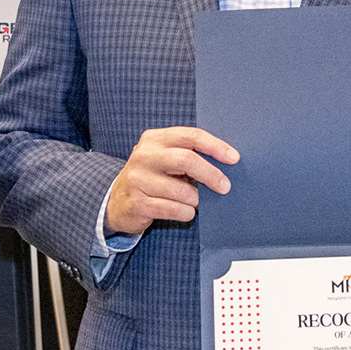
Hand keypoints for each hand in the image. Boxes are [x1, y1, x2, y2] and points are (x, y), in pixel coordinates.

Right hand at [105, 128, 238, 235]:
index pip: (190, 136)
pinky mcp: (137, 202)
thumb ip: (188, 153)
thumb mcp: (165, 158)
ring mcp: (138, 179)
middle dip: (211, 174)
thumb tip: (226, 161)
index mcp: (154, 139)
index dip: (215, 146)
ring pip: (182, 190)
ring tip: (194, 201)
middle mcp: (144, 156)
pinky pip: (174, 209)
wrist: (117, 201)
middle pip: (187, 160)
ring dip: (196, 199)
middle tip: (225, 187)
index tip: (233, 158)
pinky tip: (185, 211)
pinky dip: (187, 213)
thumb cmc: (152, 177)